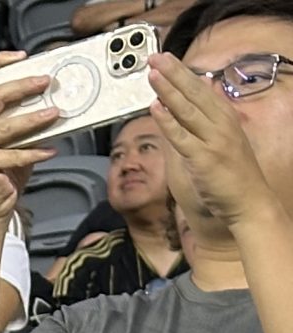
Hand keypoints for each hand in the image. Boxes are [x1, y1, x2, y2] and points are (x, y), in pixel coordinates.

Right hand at [0, 52, 59, 221]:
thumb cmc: (3, 170)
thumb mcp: (14, 138)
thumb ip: (23, 118)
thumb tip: (53, 99)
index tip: (22, 56)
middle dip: (22, 85)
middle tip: (46, 81)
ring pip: (4, 127)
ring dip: (33, 119)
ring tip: (55, 113)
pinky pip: (12, 155)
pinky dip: (34, 153)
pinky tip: (51, 150)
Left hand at [152, 52, 279, 230]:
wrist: (248, 203)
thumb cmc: (232, 177)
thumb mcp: (219, 143)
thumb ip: (202, 124)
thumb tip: (187, 105)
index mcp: (225, 119)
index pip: (202, 91)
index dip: (183, 74)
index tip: (166, 59)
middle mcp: (222, 125)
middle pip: (195, 94)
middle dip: (174, 74)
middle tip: (156, 57)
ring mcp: (214, 141)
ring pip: (188, 111)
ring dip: (169, 91)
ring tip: (153, 74)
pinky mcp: (205, 159)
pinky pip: (182, 138)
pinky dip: (168, 122)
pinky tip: (156, 109)